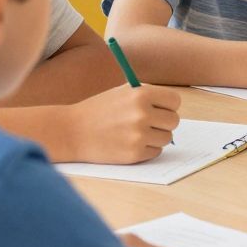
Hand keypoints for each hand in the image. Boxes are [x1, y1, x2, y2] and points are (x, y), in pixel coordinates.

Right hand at [64, 83, 181, 163]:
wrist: (72, 131)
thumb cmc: (98, 110)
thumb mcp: (122, 93)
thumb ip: (147, 96)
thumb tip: (173, 108)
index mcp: (141, 95)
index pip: (174, 101)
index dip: (168, 106)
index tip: (160, 109)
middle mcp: (142, 114)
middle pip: (174, 121)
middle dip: (163, 123)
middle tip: (149, 123)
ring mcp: (139, 135)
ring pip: (166, 138)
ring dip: (155, 137)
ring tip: (136, 133)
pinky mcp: (134, 154)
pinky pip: (155, 152)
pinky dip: (146, 149)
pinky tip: (129, 143)